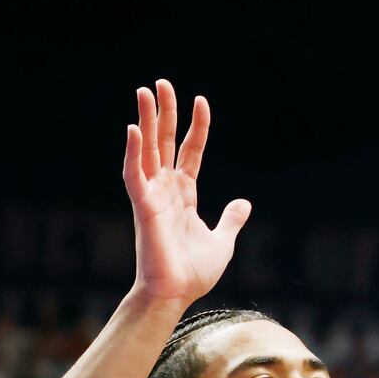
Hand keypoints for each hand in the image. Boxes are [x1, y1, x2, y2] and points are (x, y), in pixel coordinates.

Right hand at [122, 80, 250, 306]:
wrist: (175, 294)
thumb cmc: (193, 272)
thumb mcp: (222, 241)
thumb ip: (230, 219)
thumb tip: (244, 202)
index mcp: (185, 195)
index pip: (190, 152)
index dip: (196, 128)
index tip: (201, 101)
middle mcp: (166, 190)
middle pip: (164, 142)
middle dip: (164, 112)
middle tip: (162, 83)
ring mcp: (153, 196)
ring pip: (147, 150)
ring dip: (146, 120)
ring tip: (145, 91)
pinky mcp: (143, 207)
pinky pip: (134, 175)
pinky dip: (133, 153)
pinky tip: (134, 129)